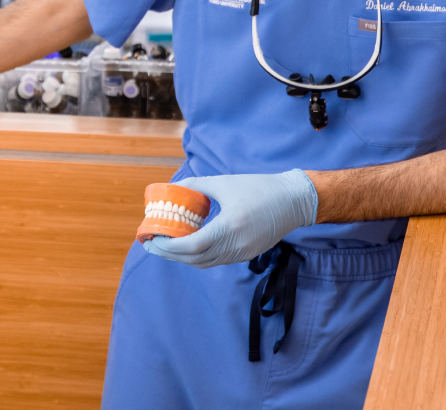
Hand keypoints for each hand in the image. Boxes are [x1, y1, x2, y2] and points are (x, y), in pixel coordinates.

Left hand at [142, 171, 318, 267]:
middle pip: (195, 259)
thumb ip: (197, 186)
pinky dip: (199, 256)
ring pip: (205, 263)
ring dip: (184, 258)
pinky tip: (189, 246)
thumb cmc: (259, 188)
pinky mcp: (247, 255)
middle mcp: (236, 245)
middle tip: (152, 246)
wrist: (293, 201)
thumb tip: (174, 188)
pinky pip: (217, 260)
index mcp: (230, 226)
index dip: (170, 246)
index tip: (153, 239)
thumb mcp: (225, 183)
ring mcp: (242, 253)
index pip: (192, 245)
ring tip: (166, 247)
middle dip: (170, 254)